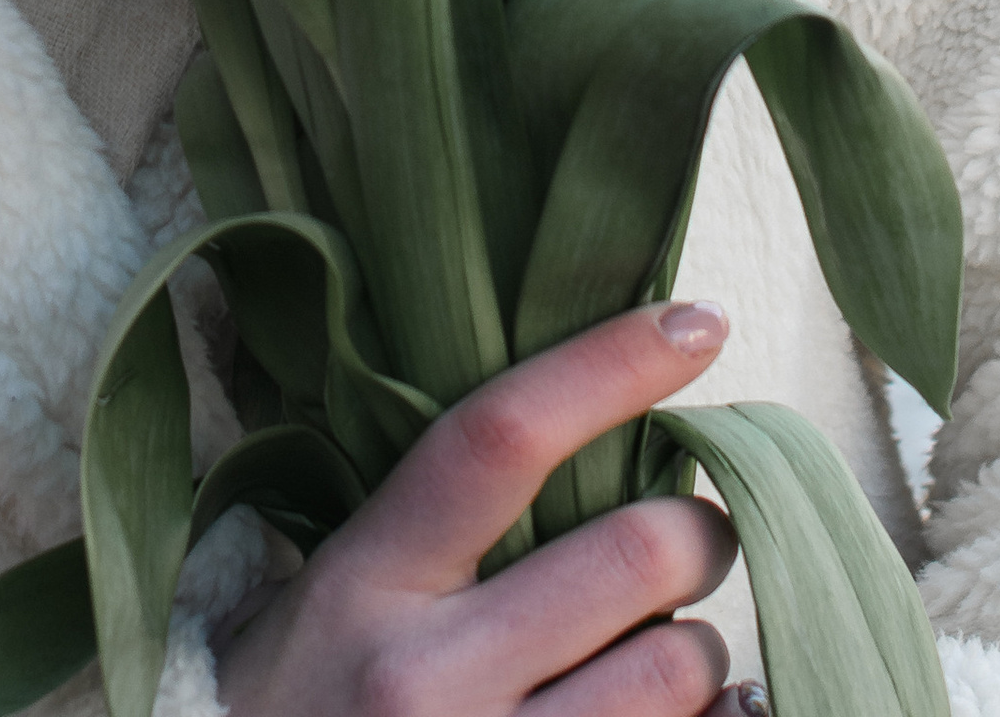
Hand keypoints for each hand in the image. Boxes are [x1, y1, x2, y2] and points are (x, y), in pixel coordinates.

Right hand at [217, 299, 749, 716]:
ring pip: (675, 668)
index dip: (610, 365)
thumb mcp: (332, 590)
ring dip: (700, 644)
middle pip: (631, 555)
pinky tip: (687, 713)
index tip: (696, 322)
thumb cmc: (299, 702)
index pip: (503, 437)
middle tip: (693, 533)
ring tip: (664, 645)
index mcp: (367, 581)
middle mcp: (429, 679)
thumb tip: (587, 437)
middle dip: (698, 529)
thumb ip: (436, 520)